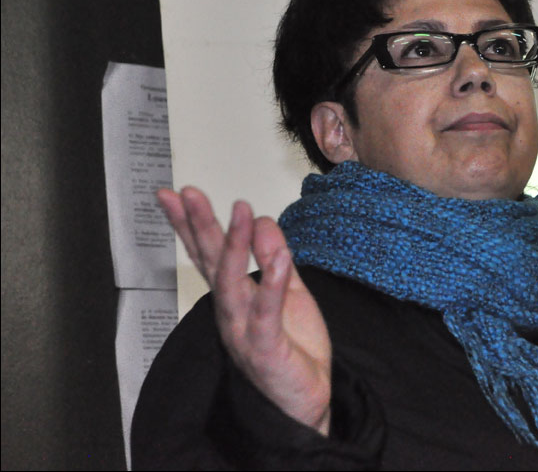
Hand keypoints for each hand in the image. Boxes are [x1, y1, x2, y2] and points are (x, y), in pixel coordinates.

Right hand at [157, 187, 331, 435]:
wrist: (304, 401)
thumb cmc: (293, 349)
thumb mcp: (287, 292)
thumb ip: (274, 259)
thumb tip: (263, 222)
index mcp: (234, 296)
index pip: (207, 254)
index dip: (190, 224)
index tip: (175, 194)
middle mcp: (230, 311)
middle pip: (210, 263)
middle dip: (198, 226)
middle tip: (188, 193)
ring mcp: (243, 331)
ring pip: (231, 284)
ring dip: (234, 246)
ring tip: (241, 212)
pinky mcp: (265, 348)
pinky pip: (266, 313)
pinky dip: (272, 284)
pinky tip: (279, 258)